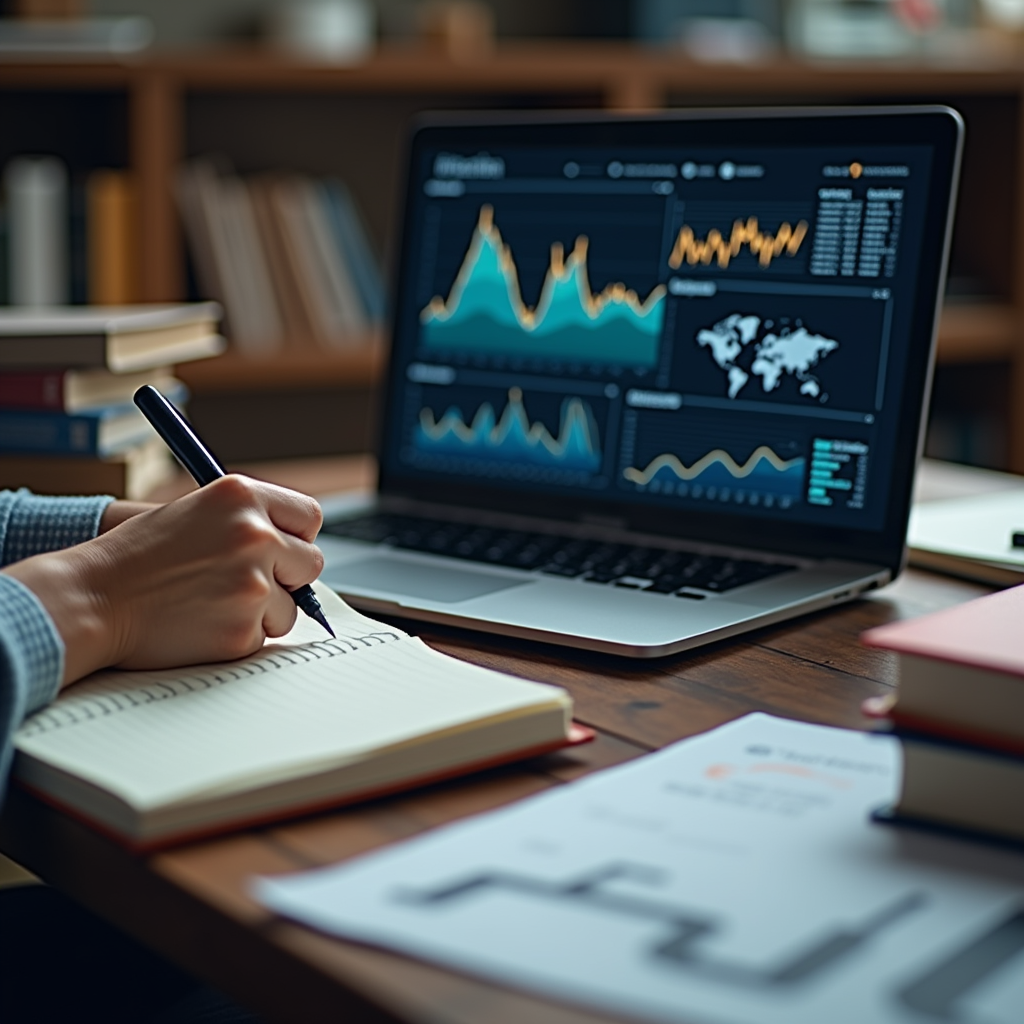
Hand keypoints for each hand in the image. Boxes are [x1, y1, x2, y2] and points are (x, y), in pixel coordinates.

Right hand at [3, 476, 323, 686]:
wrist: (90, 598)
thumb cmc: (135, 556)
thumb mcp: (196, 513)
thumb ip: (249, 521)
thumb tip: (295, 547)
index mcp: (242, 496)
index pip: (309, 516)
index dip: (297, 537)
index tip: (284, 550)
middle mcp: (255, 535)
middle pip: (311, 563)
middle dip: (288, 578)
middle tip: (248, 584)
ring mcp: (252, 583)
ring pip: (290, 608)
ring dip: (262, 613)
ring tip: (212, 604)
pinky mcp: (243, 629)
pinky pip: (263, 638)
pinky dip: (239, 637)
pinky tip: (202, 625)